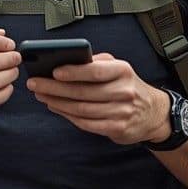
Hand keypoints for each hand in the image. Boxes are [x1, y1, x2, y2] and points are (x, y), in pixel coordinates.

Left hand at [27, 53, 170, 144]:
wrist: (152, 113)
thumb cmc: (127, 86)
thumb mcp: (118, 68)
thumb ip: (96, 63)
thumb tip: (66, 60)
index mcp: (123, 71)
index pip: (96, 71)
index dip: (74, 72)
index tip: (53, 70)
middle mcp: (124, 91)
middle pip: (83, 92)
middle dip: (55, 88)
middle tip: (35, 83)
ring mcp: (121, 112)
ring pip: (82, 109)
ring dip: (57, 102)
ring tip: (41, 95)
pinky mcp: (117, 128)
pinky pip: (86, 123)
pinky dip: (67, 115)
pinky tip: (55, 107)